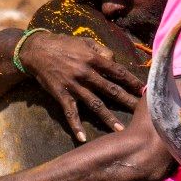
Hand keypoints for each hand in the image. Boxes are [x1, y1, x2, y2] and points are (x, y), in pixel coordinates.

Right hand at [19, 31, 144, 142]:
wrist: (35, 50)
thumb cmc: (63, 44)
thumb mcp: (84, 41)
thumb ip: (102, 50)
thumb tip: (115, 62)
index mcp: (93, 59)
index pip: (118, 72)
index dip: (132, 81)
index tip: (145, 90)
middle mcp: (85, 73)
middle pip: (111, 90)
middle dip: (127, 101)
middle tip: (143, 112)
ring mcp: (73, 85)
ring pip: (94, 104)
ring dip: (108, 118)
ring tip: (121, 130)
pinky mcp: (61, 95)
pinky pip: (70, 113)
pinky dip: (75, 126)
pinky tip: (82, 138)